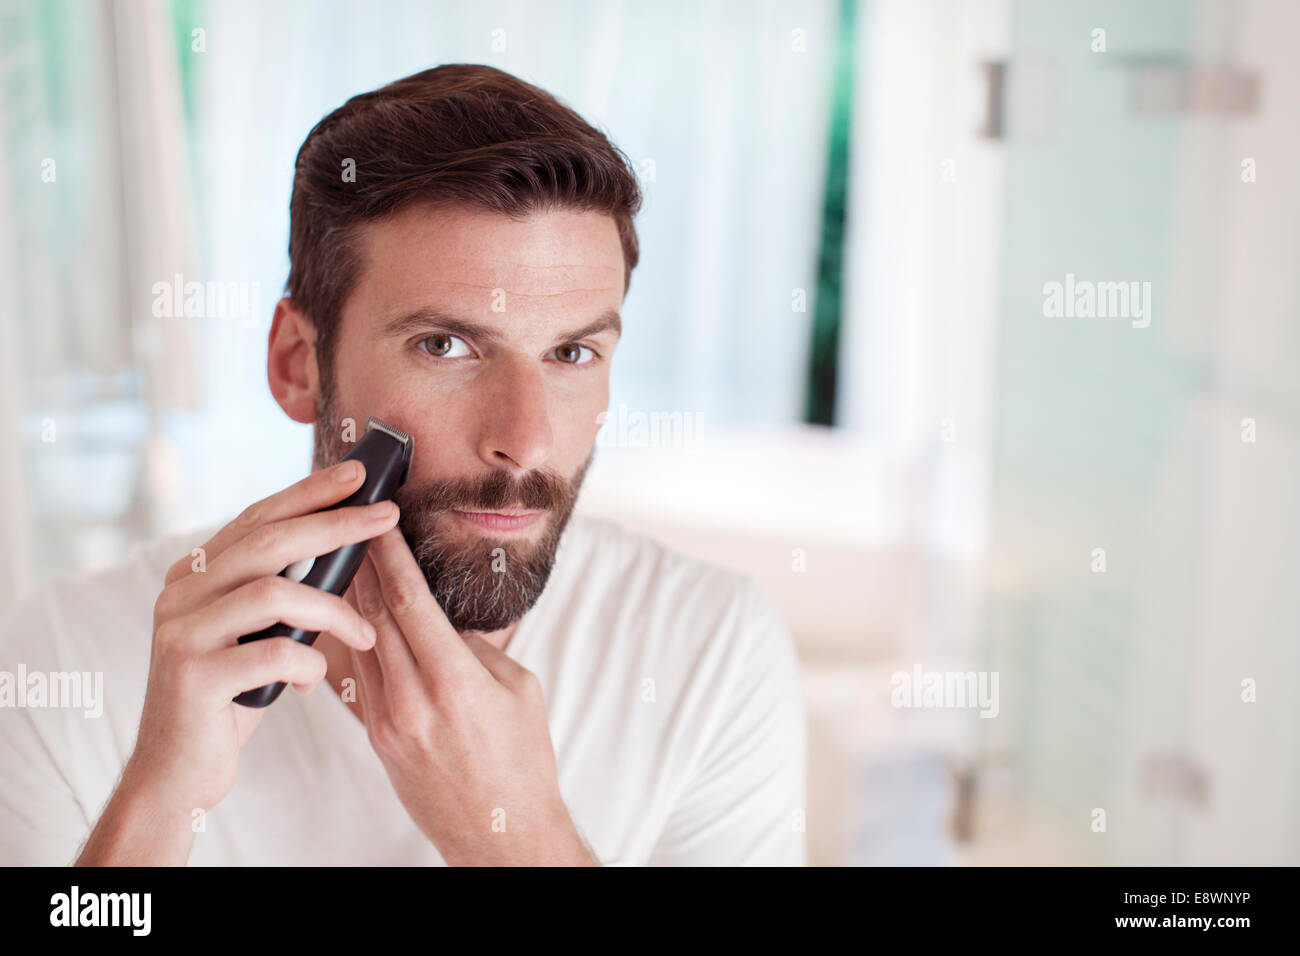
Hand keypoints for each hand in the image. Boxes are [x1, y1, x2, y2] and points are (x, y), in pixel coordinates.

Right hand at [126, 461, 395, 813]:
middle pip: (268, 543)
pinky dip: (307, 665)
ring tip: (366, 633)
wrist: (178, 773)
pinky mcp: (192, 676)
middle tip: (387, 514)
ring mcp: (181, 633)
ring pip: (272, 593)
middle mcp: (179, 594)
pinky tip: (312, 681)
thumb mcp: (256, 635)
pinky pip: (271, 653)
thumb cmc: (231, 698)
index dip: (308, 493)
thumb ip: (280, 592)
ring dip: (334, 611)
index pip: (257, 518)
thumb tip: (348, 543)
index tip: (357, 473)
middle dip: (334, 525)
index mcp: (194, 576)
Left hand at [346, 526, 594, 865]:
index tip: (379, 520)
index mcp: (455, 683)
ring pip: (359, 643)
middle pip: (372, 616)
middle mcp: (413, 702)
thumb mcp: (518, 688)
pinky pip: (360, 676)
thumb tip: (443, 614)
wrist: (501, 835)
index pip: (408, 602)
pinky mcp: (377, 739)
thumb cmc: (523, 759)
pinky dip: (355, 639)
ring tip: (345, 560)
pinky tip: (350, 616)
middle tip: (352, 525)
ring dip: (351, 599)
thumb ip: (477, 646)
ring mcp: (388, 723)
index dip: (390, 555)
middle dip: (362, 565)